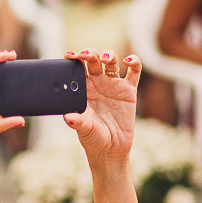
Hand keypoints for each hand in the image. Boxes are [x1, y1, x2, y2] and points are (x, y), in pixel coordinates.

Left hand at [62, 48, 139, 163]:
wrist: (111, 149)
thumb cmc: (93, 138)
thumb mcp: (84, 129)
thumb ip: (77, 121)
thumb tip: (68, 117)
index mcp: (83, 88)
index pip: (78, 68)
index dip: (74, 59)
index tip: (69, 55)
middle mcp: (98, 83)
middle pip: (94, 61)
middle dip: (89, 53)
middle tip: (85, 54)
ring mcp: (113, 85)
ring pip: (112, 62)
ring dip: (109, 55)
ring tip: (106, 58)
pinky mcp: (129, 91)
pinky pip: (134, 72)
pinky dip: (134, 62)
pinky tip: (129, 61)